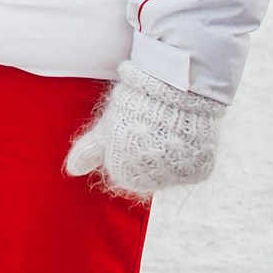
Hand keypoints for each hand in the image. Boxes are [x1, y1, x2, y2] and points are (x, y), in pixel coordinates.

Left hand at [63, 63, 226, 196]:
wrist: (175, 89)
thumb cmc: (134, 104)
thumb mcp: (107, 125)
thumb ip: (89, 150)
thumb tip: (72, 169)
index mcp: (125, 174)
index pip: (122, 171)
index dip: (123, 148)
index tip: (129, 129)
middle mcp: (153, 183)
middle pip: (146, 175)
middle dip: (145, 154)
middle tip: (148, 128)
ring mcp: (178, 179)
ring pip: (169, 173)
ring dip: (167, 156)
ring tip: (166, 131)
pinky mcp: (199, 171)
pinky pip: (191, 169)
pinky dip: (188, 155)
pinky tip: (182, 136)